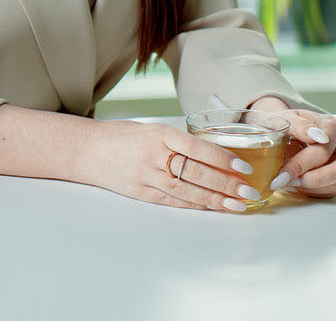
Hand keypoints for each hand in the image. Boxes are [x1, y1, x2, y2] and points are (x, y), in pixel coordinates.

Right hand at [85, 120, 265, 213]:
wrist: (85, 150)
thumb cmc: (120, 135)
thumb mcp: (149, 128)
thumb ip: (176, 140)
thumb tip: (213, 154)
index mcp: (157, 134)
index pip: (197, 148)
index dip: (222, 159)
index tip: (243, 167)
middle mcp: (153, 156)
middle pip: (196, 173)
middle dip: (226, 184)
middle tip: (250, 191)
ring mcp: (146, 177)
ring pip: (188, 192)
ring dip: (216, 200)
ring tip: (238, 205)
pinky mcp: (141, 193)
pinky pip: (174, 201)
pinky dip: (196, 205)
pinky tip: (213, 207)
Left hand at [249, 97, 335, 197]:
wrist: (279, 132)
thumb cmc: (283, 124)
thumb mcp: (285, 118)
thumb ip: (298, 124)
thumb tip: (314, 134)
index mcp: (332, 126)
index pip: (328, 142)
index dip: (306, 159)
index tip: (286, 169)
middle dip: (311, 176)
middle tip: (284, 178)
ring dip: (310, 185)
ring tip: (287, 179)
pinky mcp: (335, 179)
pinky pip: (329, 191)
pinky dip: (310, 190)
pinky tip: (294, 182)